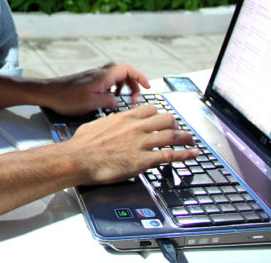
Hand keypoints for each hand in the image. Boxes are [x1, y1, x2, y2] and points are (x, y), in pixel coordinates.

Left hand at [41, 63, 149, 115]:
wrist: (47, 93)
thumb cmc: (66, 98)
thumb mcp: (91, 104)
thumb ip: (109, 101)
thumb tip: (117, 101)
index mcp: (103, 76)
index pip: (128, 69)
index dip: (140, 77)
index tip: (148, 87)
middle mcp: (99, 72)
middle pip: (124, 72)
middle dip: (133, 84)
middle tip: (135, 99)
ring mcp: (94, 75)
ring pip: (116, 76)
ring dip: (123, 86)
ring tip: (123, 99)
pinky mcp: (88, 80)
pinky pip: (107, 80)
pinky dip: (113, 87)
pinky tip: (109, 98)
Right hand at [67, 103, 197, 184]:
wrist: (78, 158)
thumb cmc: (82, 144)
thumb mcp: (95, 125)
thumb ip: (107, 123)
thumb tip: (107, 123)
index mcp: (124, 118)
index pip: (150, 109)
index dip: (159, 114)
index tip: (163, 119)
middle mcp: (136, 128)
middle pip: (166, 119)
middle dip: (175, 124)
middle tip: (179, 130)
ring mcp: (141, 143)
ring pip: (172, 135)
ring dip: (186, 138)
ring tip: (192, 141)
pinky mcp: (143, 160)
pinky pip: (170, 155)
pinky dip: (185, 155)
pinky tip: (192, 155)